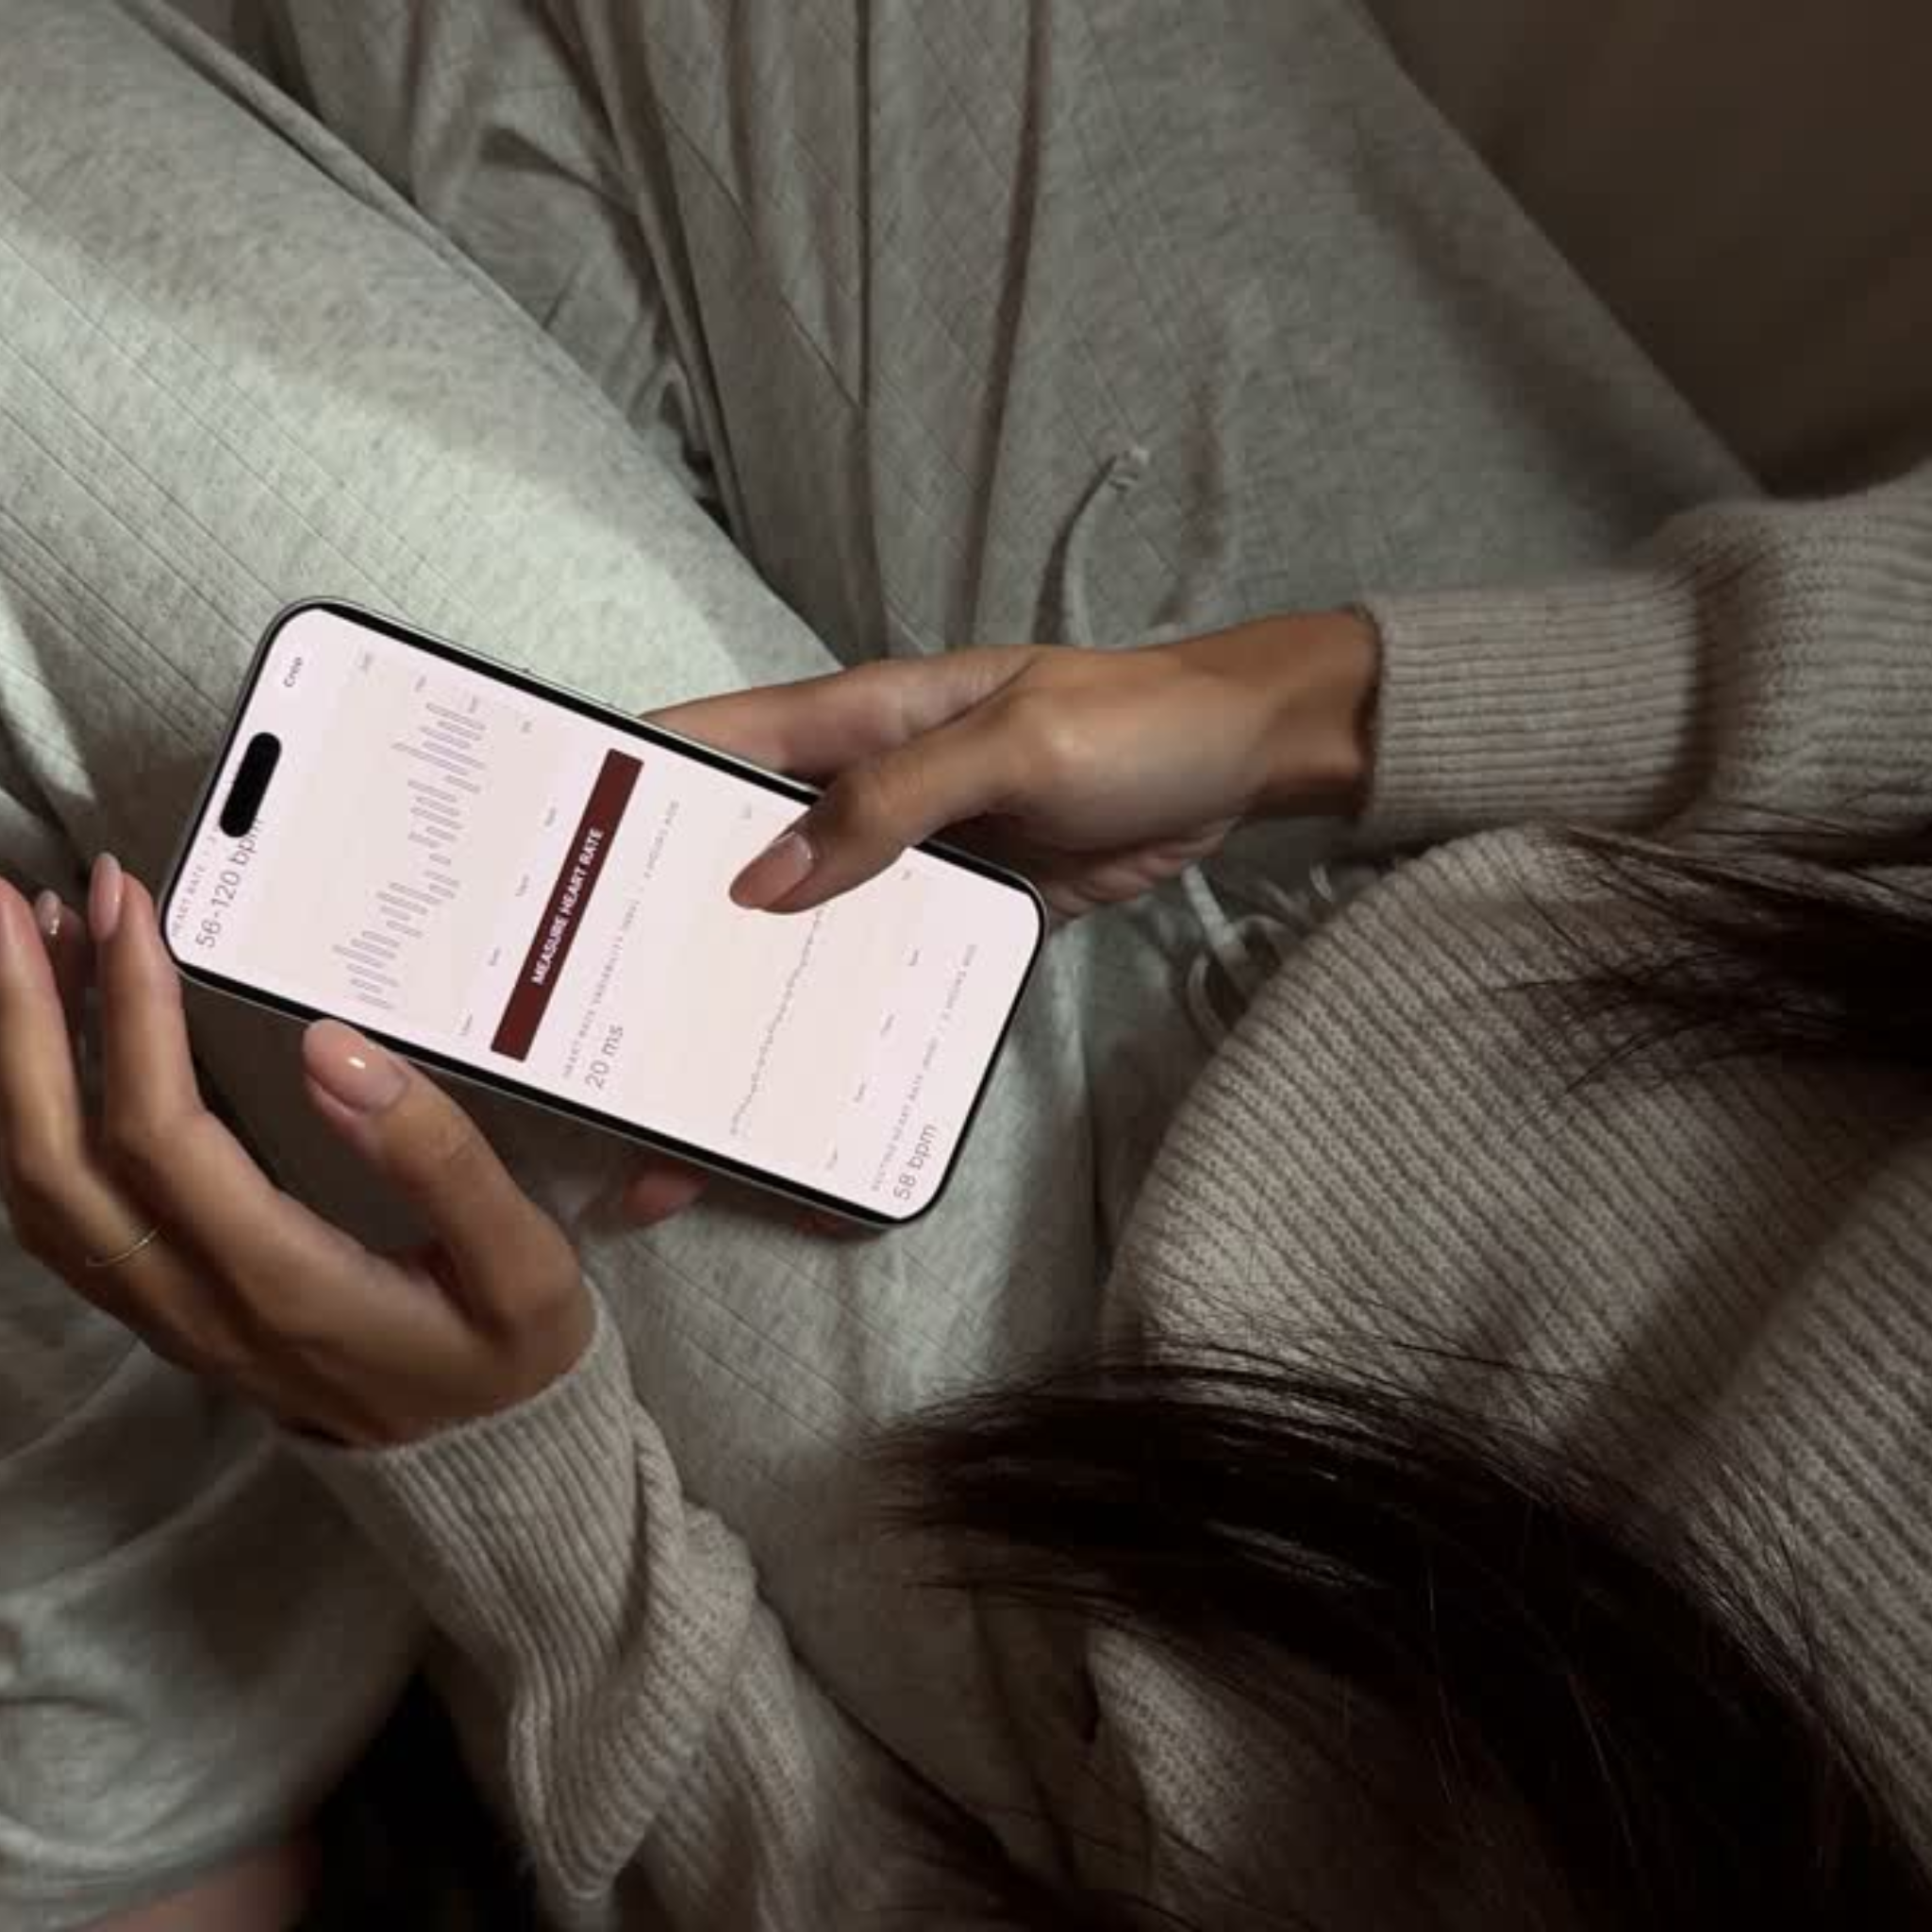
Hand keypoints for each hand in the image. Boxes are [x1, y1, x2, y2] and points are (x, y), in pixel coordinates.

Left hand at [0, 859, 591, 1448]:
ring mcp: (175, 1318)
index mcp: (289, 1287)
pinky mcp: (172, 1312)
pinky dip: (36, 1123)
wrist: (491, 1467)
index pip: (164, 1137)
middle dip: (26, 1020)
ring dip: (19, 1065)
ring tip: (29, 950)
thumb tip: (334, 1049)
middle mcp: (205, 1307)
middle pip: (60, 1162)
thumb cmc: (510, 1358)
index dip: (130, 1014)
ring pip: (45, 1193)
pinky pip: (66, 1219)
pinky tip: (52, 1053)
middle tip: (20, 902)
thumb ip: (442, 1162)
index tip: (131, 910)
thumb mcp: (524, 1267)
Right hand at [610, 610, 1376, 1225]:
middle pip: (735, 864)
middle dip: (661, 935)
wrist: (1241, 765)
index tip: (543, 858)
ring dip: (742, 1008)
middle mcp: (861, 794)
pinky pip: (876, 978)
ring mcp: (904, 863)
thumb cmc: (1133, 724)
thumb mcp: (1017, 744)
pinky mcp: (954, 921)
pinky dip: (832, 1029)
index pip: (713, 746)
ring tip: (676, 1110)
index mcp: (858, 722)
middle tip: (585, 1028)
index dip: (625, 791)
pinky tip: (794, 1095)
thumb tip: (766, 880)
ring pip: (797, 938)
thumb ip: (897, 802)